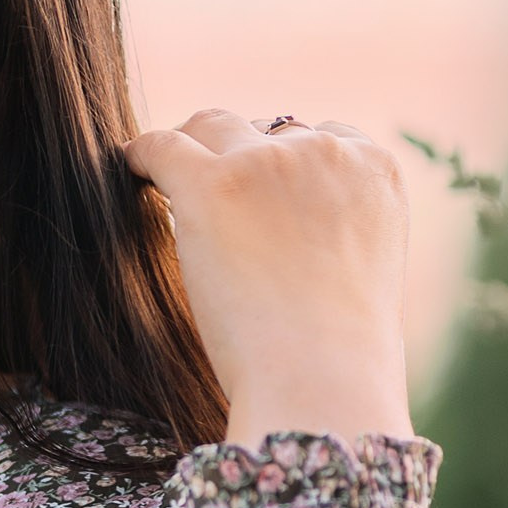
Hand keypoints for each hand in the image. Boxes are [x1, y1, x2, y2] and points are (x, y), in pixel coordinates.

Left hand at [124, 109, 413, 448]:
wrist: (320, 381)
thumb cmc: (336, 357)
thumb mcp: (359, 275)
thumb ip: (334, 233)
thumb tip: (285, 234)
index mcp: (376, 170)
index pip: (323, 138)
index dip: (281, 164)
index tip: (256, 192)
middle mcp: (328, 152)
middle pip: (266, 129)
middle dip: (237, 156)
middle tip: (206, 195)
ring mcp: (269, 162)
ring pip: (213, 126)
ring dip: (190, 150)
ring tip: (163, 178)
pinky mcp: (213, 183)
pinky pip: (162, 146)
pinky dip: (142, 155)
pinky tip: (131, 171)